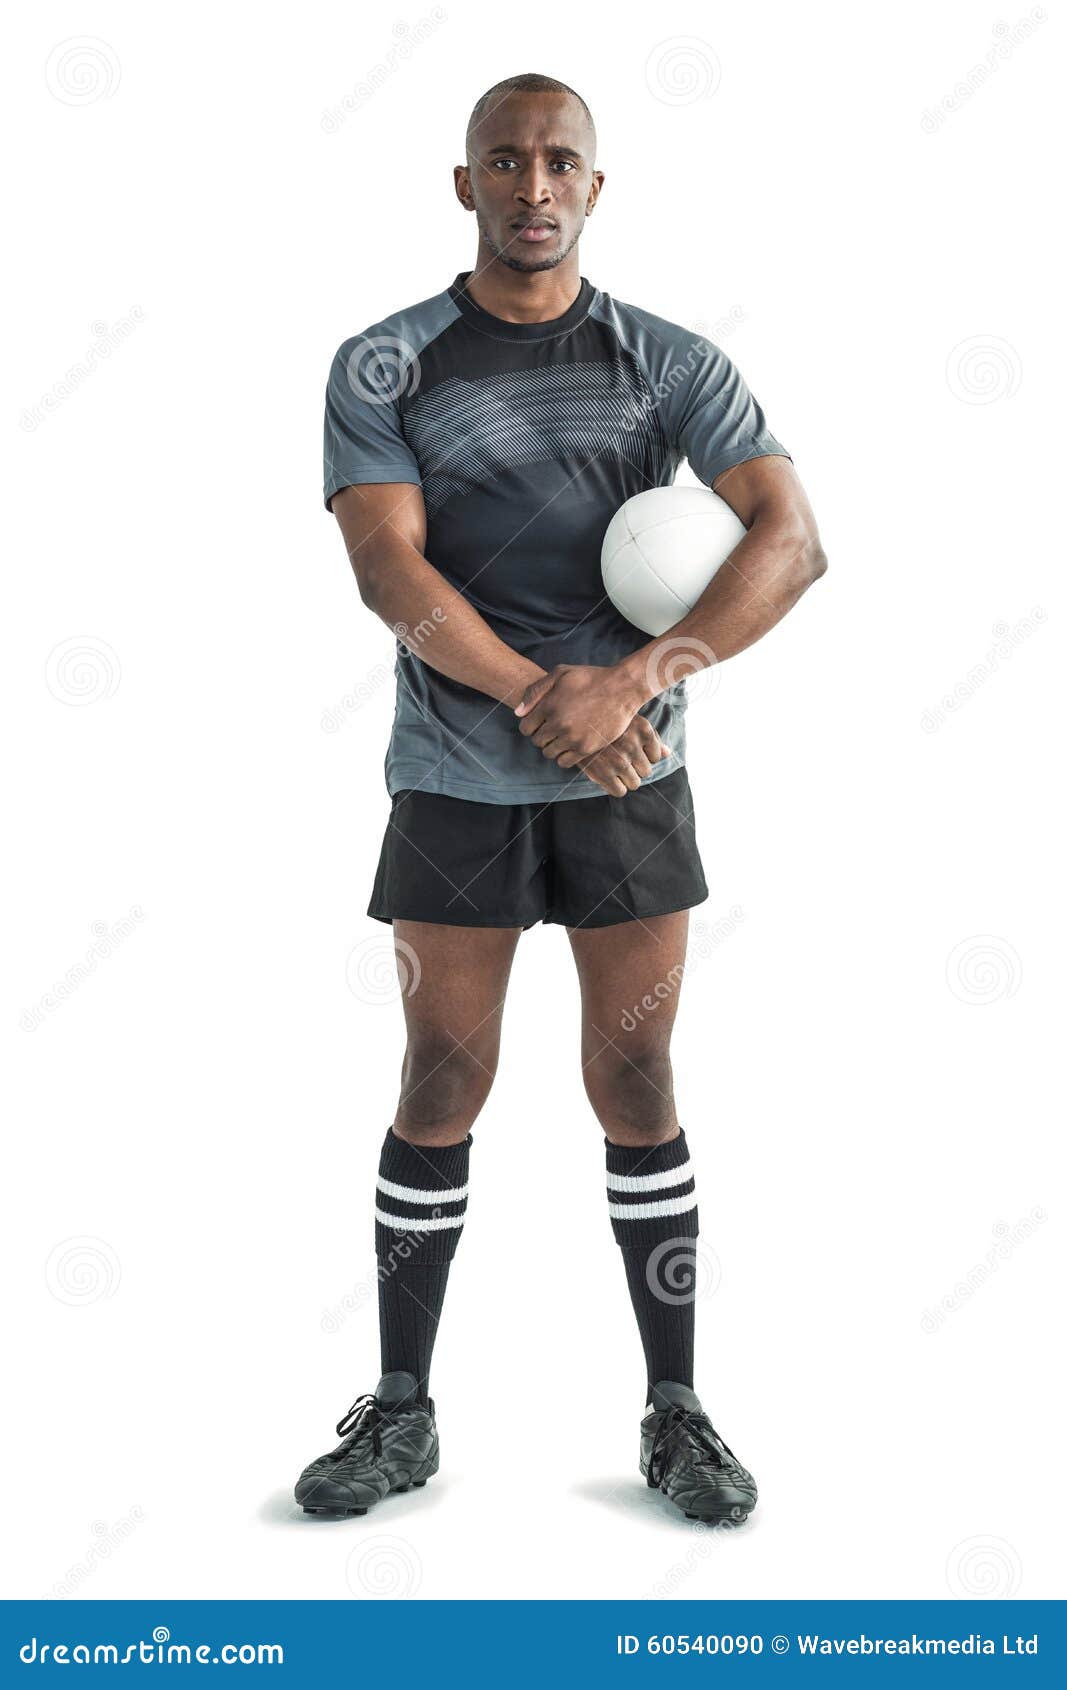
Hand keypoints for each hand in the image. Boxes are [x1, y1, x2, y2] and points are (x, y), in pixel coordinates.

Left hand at [514, 664, 647, 760]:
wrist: (622, 688)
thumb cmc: (591, 678)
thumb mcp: (561, 673)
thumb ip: (536, 690)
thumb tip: (518, 713)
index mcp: (549, 705)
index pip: (526, 728)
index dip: (531, 726)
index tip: (540, 724)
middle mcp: (558, 723)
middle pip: (537, 742)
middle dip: (542, 736)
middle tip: (554, 730)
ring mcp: (572, 737)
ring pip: (549, 753)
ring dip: (553, 747)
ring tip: (563, 738)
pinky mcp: (586, 748)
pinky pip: (564, 762)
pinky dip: (564, 757)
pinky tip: (572, 746)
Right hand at [574, 716, 670, 796]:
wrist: (572, 724)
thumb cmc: (605, 722)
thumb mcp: (630, 721)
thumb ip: (651, 738)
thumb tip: (668, 754)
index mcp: (644, 728)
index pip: (656, 757)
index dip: (643, 756)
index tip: (629, 750)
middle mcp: (633, 743)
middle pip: (646, 772)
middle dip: (635, 769)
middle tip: (619, 760)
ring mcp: (619, 759)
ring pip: (635, 783)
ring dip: (626, 779)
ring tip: (613, 768)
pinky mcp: (604, 773)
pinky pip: (620, 791)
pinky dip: (615, 788)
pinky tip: (607, 776)